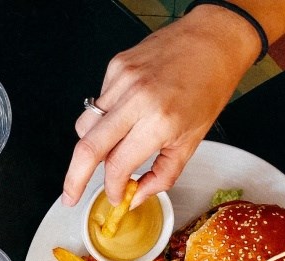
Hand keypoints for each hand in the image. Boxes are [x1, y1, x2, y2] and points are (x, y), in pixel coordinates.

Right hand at [62, 7, 258, 207]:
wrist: (214, 40)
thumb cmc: (209, 87)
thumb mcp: (192, 141)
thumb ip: (162, 175)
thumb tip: (136, 196)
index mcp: (159, 121)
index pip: (118, 166)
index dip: (112, 188)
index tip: (115, 196)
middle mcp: (136, 99)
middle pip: (87, 148)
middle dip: (74, 179)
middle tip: (70, 196)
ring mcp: (122, 80)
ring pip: (85, 126)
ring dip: (91, 146)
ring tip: (109, 149)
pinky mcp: (116, 67)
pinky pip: (97, 104)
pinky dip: (104, 118)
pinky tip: (125, 113)